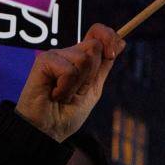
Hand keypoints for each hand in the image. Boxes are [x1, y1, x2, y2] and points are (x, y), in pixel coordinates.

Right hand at [16, 26, 122, 141]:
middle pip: (94, 46)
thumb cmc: (66, 114)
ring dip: (76, 85)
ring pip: (84, 59)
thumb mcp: (93, 89)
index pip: (98, 33)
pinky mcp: (43, 61)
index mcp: (80, 58)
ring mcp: (55, 56)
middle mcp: (68, 53)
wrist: (48, 130)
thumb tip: (121, 42)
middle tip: (75, 90)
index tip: (112, 54)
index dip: (109, 37)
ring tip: (63, 95)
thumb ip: (103, 66)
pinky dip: (65, 88)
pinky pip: (69, 70)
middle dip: (91, 74)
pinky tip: (54, 95)